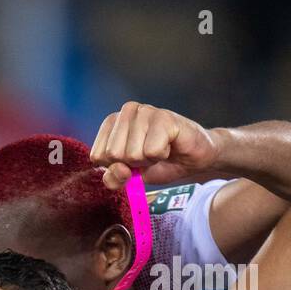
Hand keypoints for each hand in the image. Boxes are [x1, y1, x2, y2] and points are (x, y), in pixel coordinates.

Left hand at [90, 102, 219, 189]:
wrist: (193, 158)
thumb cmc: (159, 163)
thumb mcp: (129, 177)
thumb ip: (113, 178)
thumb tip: (118, 168)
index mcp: (111, 123)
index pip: (97, 157)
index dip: (117, 167)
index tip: (133, 160)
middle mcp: (126, 111)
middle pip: (113, 155)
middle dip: (133, 164)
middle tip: (149, 154)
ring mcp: (145, 111)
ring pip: (132, 154)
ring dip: (149, 159)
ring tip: (160, 149)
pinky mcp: (164, 117)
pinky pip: (152, 151)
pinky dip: (162, 155)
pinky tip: (169, 144)